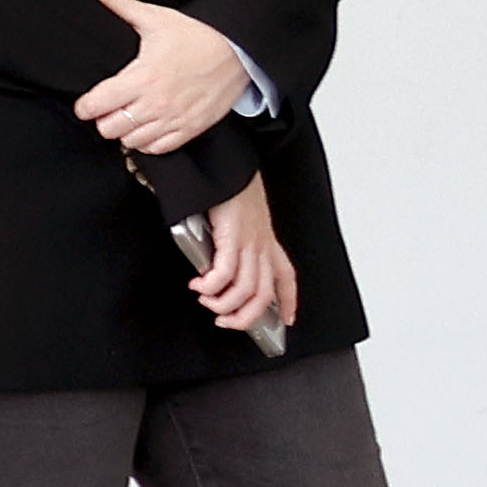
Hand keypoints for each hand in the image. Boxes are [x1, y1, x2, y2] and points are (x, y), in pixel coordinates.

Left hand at [72, 0, 249, 155]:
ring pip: (131, 142)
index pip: (96, 106)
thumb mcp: (154, 17)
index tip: (88, 102)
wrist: (240, 51)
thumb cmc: (196, 34)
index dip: (85, 106)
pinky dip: (147, 141)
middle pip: (109, 129)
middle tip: (109, 107)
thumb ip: (115, 3)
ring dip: (126, 131)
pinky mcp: (190, 129)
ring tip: (129, 116)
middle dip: (104, 118)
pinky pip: (157, 149)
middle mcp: (156, 104)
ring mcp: (174, 120)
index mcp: (142, 77)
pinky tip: (148, 126)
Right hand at [189, 175, 298, 340]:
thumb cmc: (229, 188)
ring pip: (245, 290)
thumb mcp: (238, 220)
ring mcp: (249, 242)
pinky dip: (210, 287)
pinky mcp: (233, 237)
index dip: (288, 302)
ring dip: (223, 305)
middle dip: (245, 317)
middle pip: (263, 294)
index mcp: (267, 241)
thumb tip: (213, 266)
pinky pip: (225, 275)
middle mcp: (262, 244)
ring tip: (207, 301)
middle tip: (225, 321)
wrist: (224, 165)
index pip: (286, 277)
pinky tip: (199, 285)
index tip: (286, 319)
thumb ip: (231, 243)